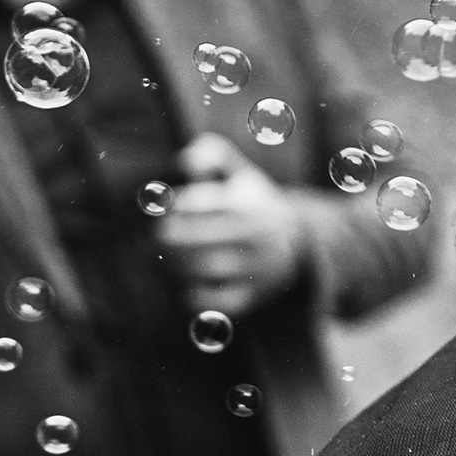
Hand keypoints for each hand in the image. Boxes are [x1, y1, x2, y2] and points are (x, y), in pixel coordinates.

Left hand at [155, 135, 314, 317]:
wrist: (299, 246)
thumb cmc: (254, 206)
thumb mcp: (242, 174)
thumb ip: (214, 154)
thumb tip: (185, 159)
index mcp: (247, 206)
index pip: (196, 203)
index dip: (173, 206)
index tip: (165, 208)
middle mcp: (252, 238)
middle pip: (191, 238)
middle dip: (164, 237)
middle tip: (155, 238)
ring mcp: (253, 270)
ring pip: (198, 268)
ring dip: (173, 263)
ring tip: (164, 259)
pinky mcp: (250, 297)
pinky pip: (209, 300)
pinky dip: (190, 293)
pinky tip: (186, 283)